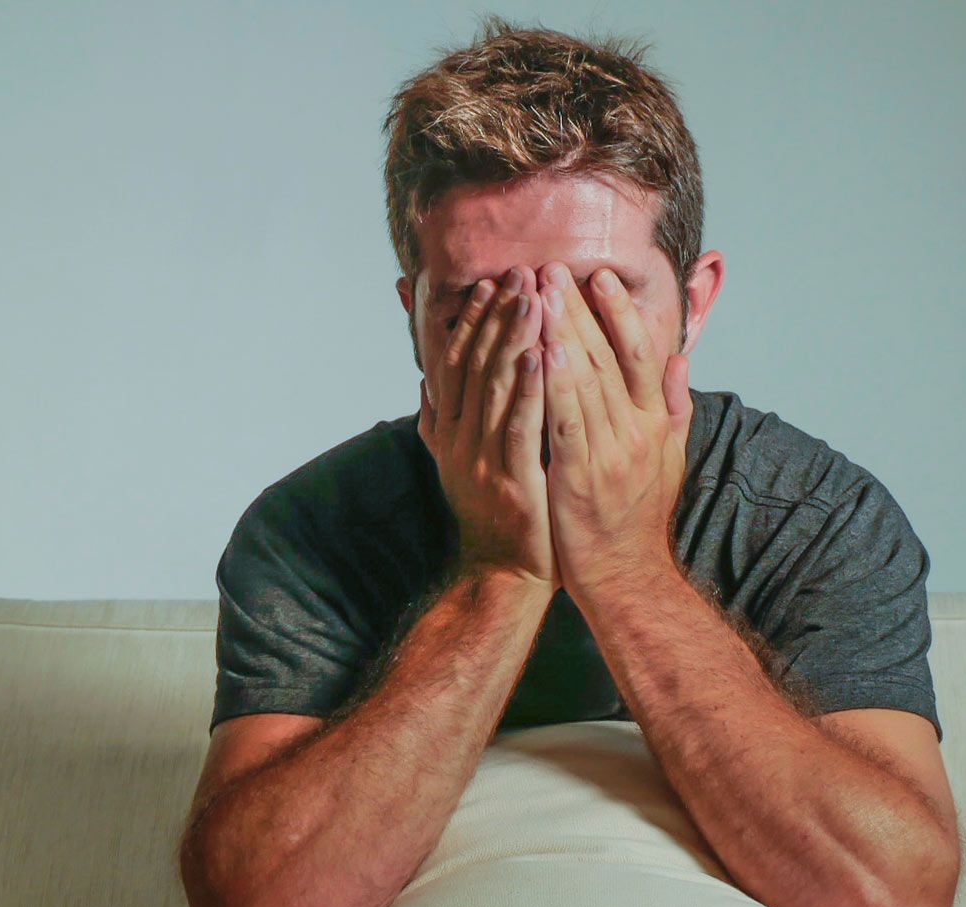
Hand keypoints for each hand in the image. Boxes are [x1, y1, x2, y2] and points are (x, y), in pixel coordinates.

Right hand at [417, 264, 556, 591]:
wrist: (502, 576)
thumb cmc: (494, 517)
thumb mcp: (458, 463)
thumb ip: (440, 420)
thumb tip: (425, 379)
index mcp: (449, 431)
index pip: (454, 364)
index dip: (469, 322)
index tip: (486, 283)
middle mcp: (459, 439)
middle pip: (475, 364)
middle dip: (497, 315)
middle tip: (518, 271)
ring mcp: (482, 459)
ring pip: (496, 386)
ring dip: (514, 336)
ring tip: (532, 295)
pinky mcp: (511, 480)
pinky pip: (520, 425)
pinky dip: (529, 387)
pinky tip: (541, 354)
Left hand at [536, 261, 692, 600]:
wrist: (627, 577)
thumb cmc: (639, 518)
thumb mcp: (669, 458)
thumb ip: (675, 407)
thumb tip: (680, 361)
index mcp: (655, 423)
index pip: (639, 355)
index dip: (619, 313)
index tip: (598, 277)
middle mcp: (637, 431)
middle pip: (606, 357)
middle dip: (577, 309)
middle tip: (551, 268)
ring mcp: (611, 453)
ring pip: (584, 380)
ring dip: (560, 331)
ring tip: (539, 293)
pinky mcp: (580, 476)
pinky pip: (565, 421)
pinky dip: (554, 384)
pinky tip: (539, 351)